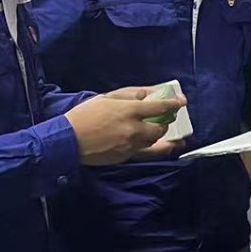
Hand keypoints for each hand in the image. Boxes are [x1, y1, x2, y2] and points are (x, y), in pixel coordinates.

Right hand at [67, 87, 189, 165]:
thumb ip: (129, 94)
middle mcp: (133, 129)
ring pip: (153, 141)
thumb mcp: (106, 98)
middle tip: (165, 118)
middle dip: (166, 123)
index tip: (182, 102)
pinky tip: (153, 144)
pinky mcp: (125, 157)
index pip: (160, 108)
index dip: (174, 104)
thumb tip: (148, 94)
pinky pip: (144, 152)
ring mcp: (130, 145)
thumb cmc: (85, 115)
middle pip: (160, 128)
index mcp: (129, 111)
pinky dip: (150, 146)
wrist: (69, 140)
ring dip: (157, 134)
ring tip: (156, 128)